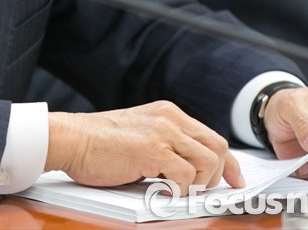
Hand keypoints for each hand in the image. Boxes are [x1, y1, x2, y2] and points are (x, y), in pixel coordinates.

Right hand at [46, 101, 244, 191]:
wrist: (73, 138)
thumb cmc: (100, 143)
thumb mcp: (141, 133)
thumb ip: (166, 143)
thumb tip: (193, 171)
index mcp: (168, 113)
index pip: (212, 136)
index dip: (229, 163)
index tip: (235, 181)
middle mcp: (170, 118)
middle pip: (218, 147)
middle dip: (219, 175)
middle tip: (206, 193)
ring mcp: (163, 132)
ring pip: (207, 162)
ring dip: (199, 185)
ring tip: (179, 192)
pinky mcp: (153, 150)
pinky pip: (186, 176)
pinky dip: (181, 191)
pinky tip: (164, 193)